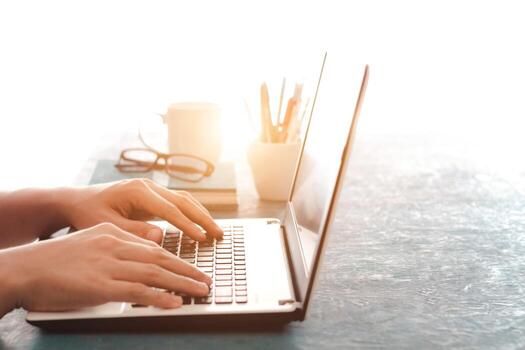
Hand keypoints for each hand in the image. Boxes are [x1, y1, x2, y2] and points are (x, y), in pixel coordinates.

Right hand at [0, 223, 210, 314]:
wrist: (25, 269)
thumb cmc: (56, 260)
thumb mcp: (91, 243)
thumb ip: (118, 246)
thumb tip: (145, 252)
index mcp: (113, 234)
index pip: (154, 248)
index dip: (177, 259)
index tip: (193, 268)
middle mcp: (115, 246)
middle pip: (161, 259)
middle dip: (188, 270)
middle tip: (206, 280)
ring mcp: (109, 266)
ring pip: (155, 274)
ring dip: (182, 284)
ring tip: (200, 291)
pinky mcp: (101, 286)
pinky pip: (137, 292)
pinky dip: (159, 297)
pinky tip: (174, 303)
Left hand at [61, 179, 222, 242]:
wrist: (78, 201)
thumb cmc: (88, 214)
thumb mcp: (107, 226)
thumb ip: (133, 232)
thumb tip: (160, 236)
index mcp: (137, 191)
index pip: (170, 209)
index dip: (187, 224)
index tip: (201, 238)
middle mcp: (148, 186)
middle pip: (183, 201)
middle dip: (202, 218)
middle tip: (218, 234)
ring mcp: (152, 189)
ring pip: (184, 199)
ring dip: (201, 214)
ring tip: (216, 230)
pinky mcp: (153, 196)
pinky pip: (178, 203)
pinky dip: (192, 212)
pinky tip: (201, 223)